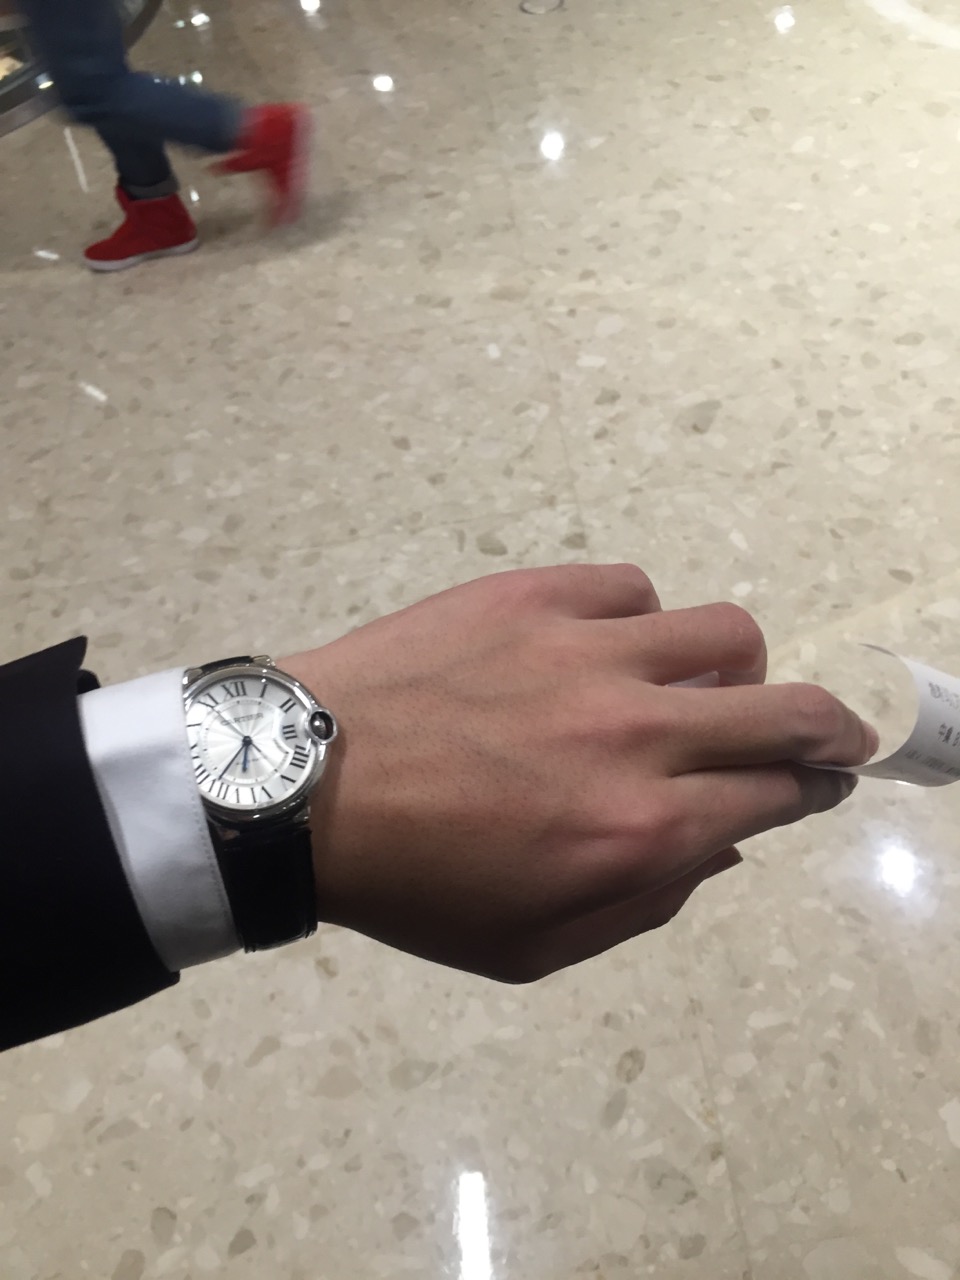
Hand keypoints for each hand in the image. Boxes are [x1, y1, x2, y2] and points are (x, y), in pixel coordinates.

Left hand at [280, 564, 876, 982]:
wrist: (299, 787)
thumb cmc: (413, 885)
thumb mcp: (530, 948)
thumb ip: (645, 905)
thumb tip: (723, 846)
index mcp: (638, 829)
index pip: (776, 795)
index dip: (810, 790)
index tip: (813, 784)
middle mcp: (635, 733)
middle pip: (788, 710)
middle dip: (829, 728)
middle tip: (825, 734)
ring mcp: (587, 651)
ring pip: (727, 634)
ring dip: (738, 667)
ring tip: (703, 684)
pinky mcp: (535, 594)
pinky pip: (634, 587)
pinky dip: (641, 621)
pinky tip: (608, 646)